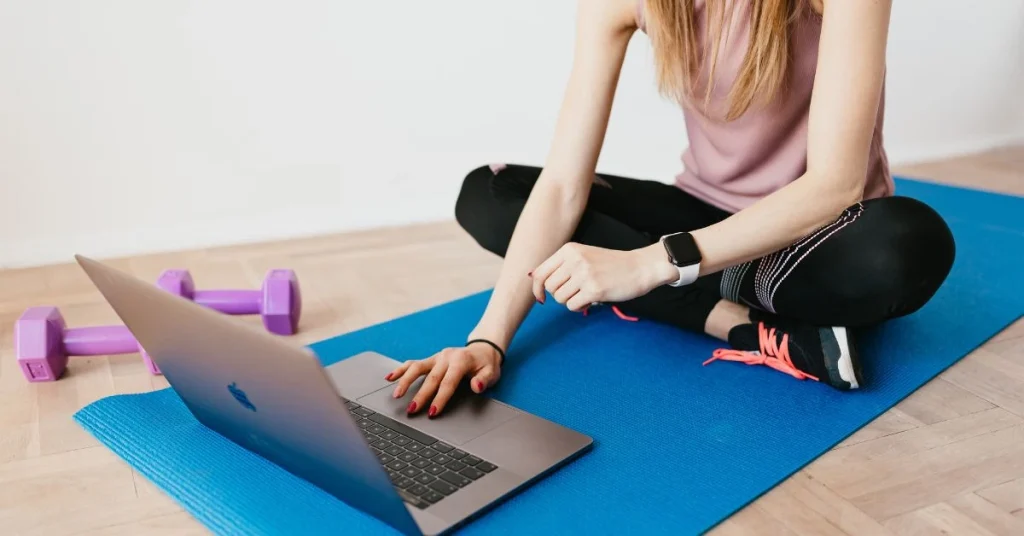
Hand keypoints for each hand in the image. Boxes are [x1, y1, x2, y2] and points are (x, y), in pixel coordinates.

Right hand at [385, 343, 501, 417]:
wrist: (482, 349)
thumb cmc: (486, 364)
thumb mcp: (492, 373)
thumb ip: (484, 380)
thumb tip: (477, 386)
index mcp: (460, 361)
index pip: (448, 382)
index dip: (440, 398)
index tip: (433, 412)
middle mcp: (446, 357)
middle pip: (430, 378)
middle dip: (420, 395)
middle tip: (412, 410)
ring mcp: (437, 357)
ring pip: (417, 368)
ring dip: (405, 381)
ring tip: (396, 395)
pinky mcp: (431, 359)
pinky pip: (413, 363)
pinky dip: (401, 370)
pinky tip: (390, 377)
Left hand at [530, 242, 677, 310]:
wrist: (640, 267)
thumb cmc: (611, 265)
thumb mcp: (583, 256)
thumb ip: (561, 265)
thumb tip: (532, 278)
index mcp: (569, 250)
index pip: (540, 272)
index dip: (536, 288)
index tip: (541, 298)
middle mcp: (574, 260)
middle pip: (549, 288)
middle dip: (559, 295)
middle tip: (575, 292)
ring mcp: (584, 274)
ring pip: (559, 298)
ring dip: (571, 301)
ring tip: (586, 294)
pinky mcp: (594, 290)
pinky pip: (572, 306)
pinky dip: (580, 307)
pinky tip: (592, 299)